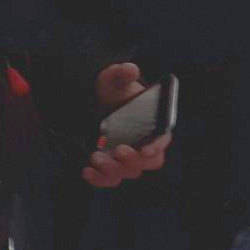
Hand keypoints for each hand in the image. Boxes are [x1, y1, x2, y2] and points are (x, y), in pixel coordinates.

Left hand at [83, 62, 169, 187]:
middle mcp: (145, 146)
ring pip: (128, 172)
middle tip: (119, 150)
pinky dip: (99, 180)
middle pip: (148, 162)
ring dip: (113, 169)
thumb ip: (123, 75)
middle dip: (134, 160)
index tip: (146, 148)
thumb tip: (128, 69)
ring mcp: (128, 158)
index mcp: (155, 126)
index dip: (157, 146)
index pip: (163, 140)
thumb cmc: (115, 92)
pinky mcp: (112, 166)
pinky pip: (110, 179)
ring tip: (96, 157)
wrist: (97, 103)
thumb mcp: (117, 79)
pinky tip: (87, 171)